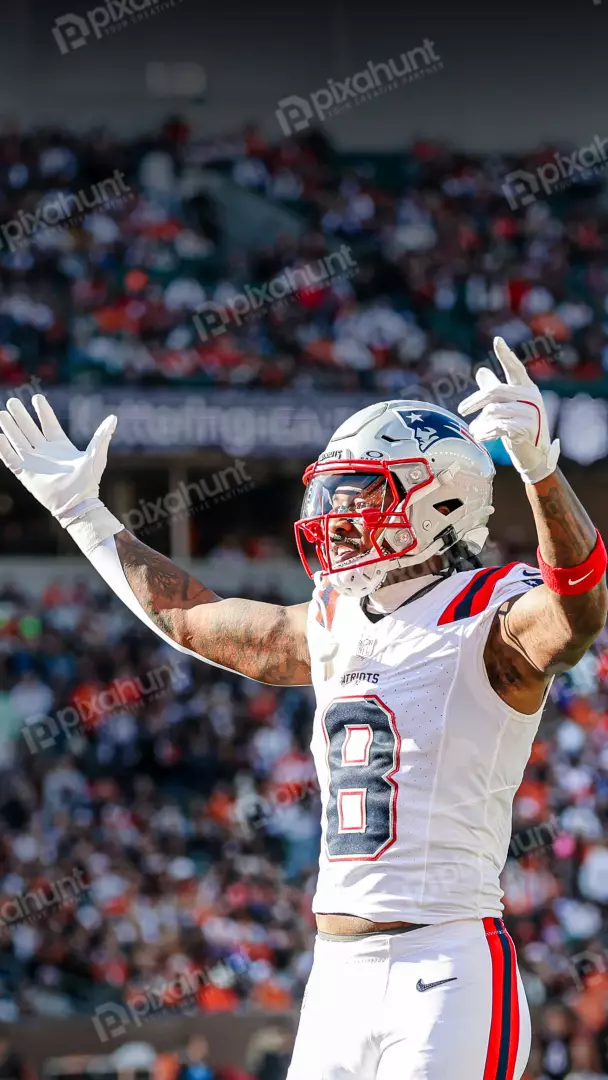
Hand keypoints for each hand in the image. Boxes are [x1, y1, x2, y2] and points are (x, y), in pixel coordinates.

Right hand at [0, 395, 116, 522]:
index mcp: (60, 446)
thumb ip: (102, 436)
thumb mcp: (96, 455)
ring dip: (10, 427)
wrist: (76, 503)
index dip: (43, 411)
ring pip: (18, 440)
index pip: (49, 424)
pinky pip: (10, 458)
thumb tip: (113, 418)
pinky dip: (3, 448)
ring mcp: (34, 462)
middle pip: (29, 429)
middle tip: (12, 402)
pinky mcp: (25, 473)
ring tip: (1, 414)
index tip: (37, 397)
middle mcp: (45, 452)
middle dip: (21, 416)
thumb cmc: (88, 482)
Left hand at [458, 337, 559, 483]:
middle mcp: (531, 397)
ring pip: (494, 411)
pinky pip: (499, 426)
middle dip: (475, 401)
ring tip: (475, 431)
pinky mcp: (528, 428)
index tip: (497, 340)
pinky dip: (486, 432)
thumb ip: (495, 390)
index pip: (515, 368)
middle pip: (495, 392)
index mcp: (527, 388)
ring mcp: (532, 413)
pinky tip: (480, 437)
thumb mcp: (507, 408)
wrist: (534, 455)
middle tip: (461, 410)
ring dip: (480, 423)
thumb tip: (481, 371)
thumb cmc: (519, 428)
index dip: (506, 355)